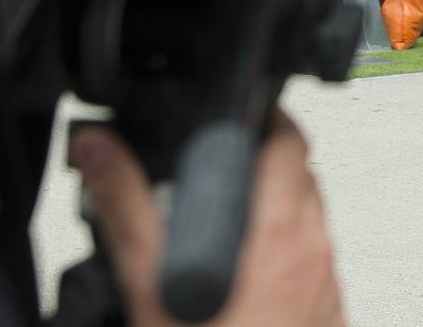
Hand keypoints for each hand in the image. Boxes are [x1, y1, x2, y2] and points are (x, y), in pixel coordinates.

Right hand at [72, 110, 346, 326]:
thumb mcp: (150, 286)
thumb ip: (124, 207)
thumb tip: (97, 147)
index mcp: (283, 230)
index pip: (287, 137)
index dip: (255, 116)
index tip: (222, 115)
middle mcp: (316, 251)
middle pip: (297, 173)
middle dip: (253, 161)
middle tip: (204, 169)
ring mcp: (325, 285)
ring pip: (303, 219)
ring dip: (264, 209)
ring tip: (210, 226)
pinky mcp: (325, 313)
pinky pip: (307, 262)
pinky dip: (275, 253)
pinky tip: (231, 279)